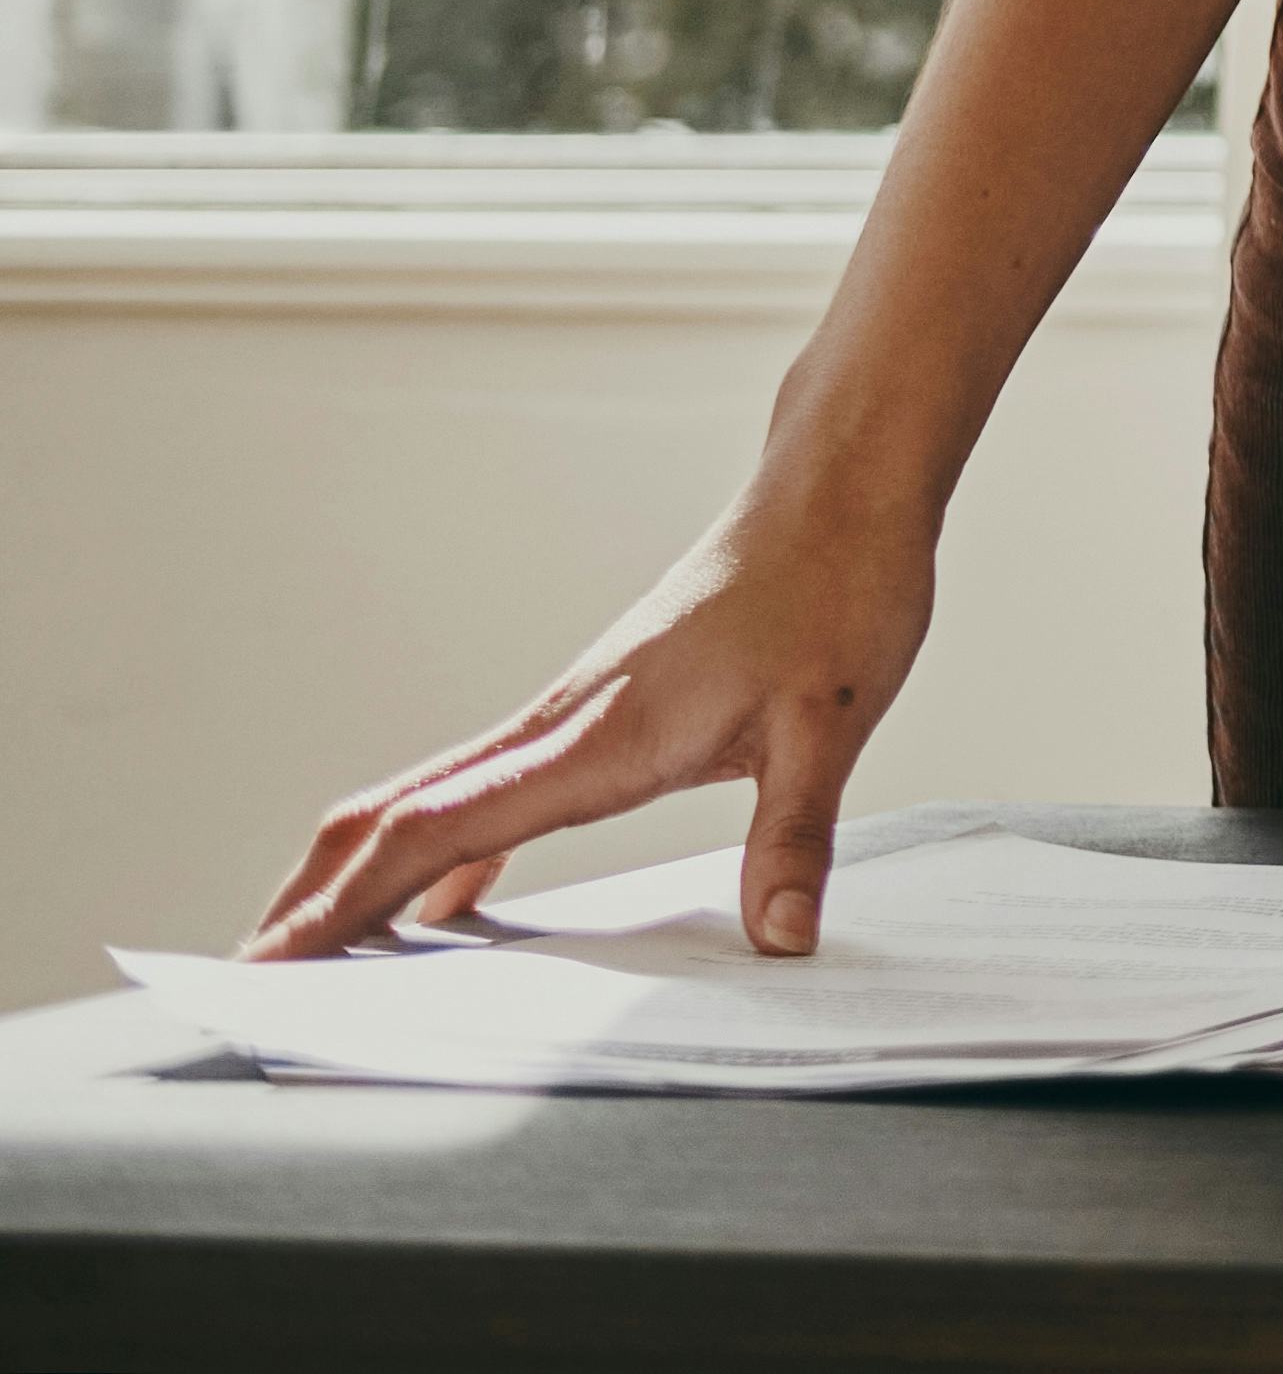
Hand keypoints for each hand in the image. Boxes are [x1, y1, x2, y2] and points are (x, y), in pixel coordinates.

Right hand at [256, 487, 937, 958]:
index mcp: (593, 739)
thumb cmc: (835, 589)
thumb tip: (780, 937)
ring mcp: (570, 720)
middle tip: (247, 985)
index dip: (343, 905)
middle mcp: (558, 728)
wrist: (837, 495)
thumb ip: (794, 835)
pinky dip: (448, 857)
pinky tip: (445, 910)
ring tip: (317, 962)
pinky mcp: (600, 718)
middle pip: (394, 818)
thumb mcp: (833, 721)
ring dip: (364, 879)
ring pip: (433, 806)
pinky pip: (496, 799)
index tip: (271, 966)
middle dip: (314, 902)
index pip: (432, 833)